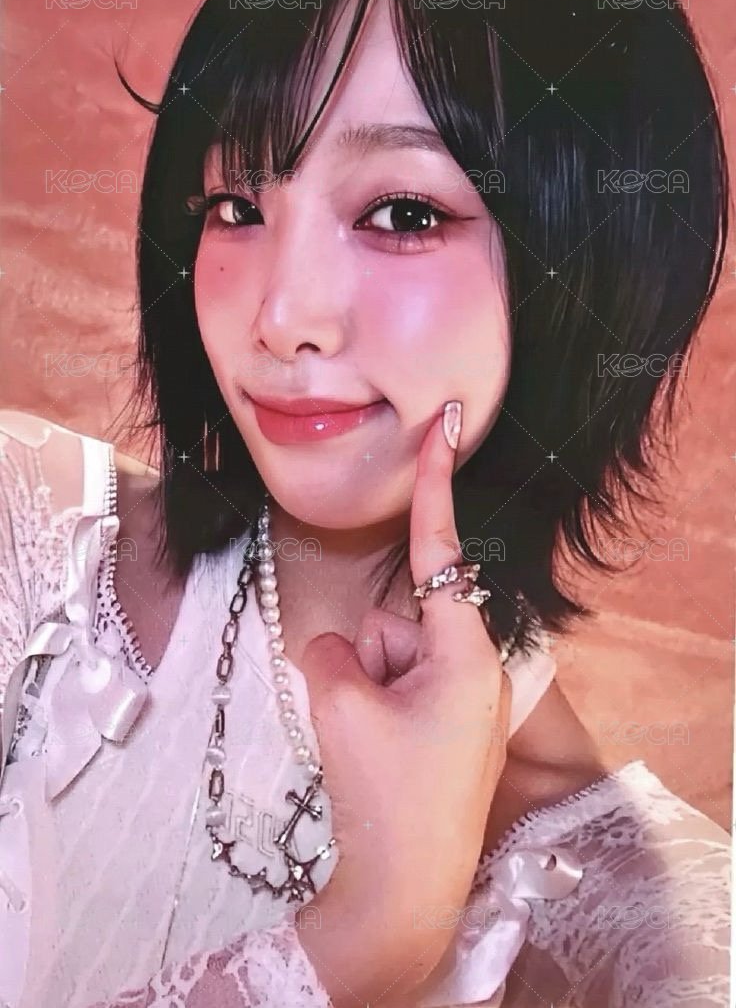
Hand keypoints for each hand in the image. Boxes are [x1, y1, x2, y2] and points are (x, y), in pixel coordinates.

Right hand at [297, 401, 510, 1007]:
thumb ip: (328, 650)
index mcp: (465, 652)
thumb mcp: (339, 705)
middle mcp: (474, 667)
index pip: (442, 552)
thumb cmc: (387, 793)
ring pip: (385, 655)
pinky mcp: (446, 722)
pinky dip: (373, 709)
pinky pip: (392, 685)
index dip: (436, 484)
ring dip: (366, 689)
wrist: (405, 885)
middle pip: (395, 622)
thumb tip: (334, 647)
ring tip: (374, 746)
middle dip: (367, 657)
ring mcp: (462, 698)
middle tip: (368, 721)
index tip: (449, 425)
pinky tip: (378, 755)